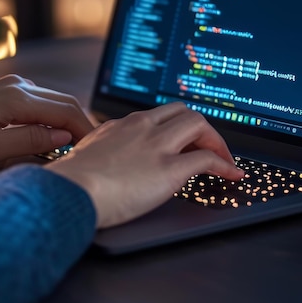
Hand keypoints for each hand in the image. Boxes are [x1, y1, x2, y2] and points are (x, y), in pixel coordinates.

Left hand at [0, 75, 94, 171]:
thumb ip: (33, 141)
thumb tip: (65, 136)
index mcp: (18, 98)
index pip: (66, 111)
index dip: (85, 131)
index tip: (95, 151)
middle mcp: (18, 86)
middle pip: (63, 102)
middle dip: (80, 125)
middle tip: (90, 149)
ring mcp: (10, 87)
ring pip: (51, 101)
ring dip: (65, 121)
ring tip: (72, 146)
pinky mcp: (2, 94)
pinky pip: (37, 103)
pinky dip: (49, 118)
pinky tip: (49, 135)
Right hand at [48, 102, 243, 228]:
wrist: (70, 191)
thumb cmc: (72, 180)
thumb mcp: (89, 153)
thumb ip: (105, 148)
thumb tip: (109, 159)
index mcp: (123, 125)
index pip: (159, 115)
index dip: (178, 126)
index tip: (185, 139)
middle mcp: (142, 127)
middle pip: (183, 111)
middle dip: (201, 129)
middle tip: (208, 147)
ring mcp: (157, 145)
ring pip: (199, 124)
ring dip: (216, 141)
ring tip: (223, 159)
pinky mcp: (169, 168)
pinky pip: (208, 159)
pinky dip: (225, 165)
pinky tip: (231, 175)